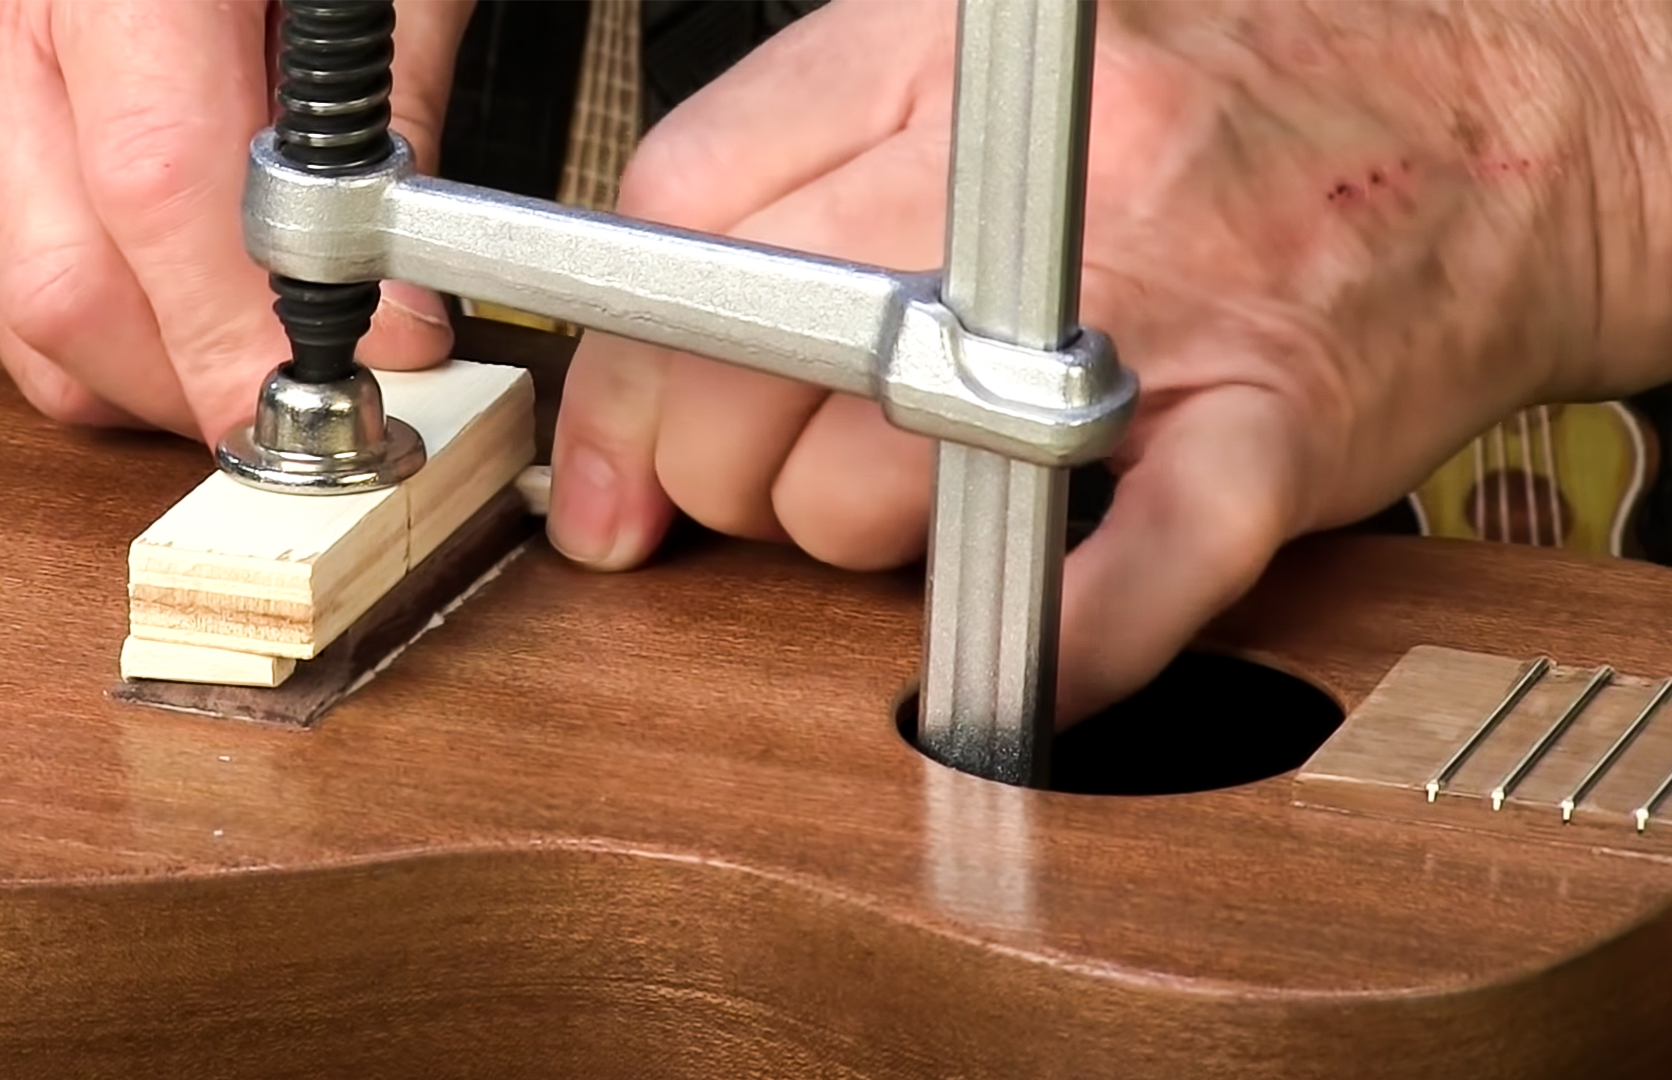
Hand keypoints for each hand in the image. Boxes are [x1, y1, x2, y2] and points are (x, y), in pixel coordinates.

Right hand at [0, 0, 472, 443]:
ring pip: (19, 316)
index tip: (323, 395)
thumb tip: (395, 317)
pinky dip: (78, 328)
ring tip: (235, 331)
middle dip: (198, 380)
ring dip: (147, 369)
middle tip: (296, 396)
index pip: (158, 185)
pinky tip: (144, 273)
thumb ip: (381, 124)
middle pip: (65, 286)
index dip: (240, 327)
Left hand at [548, 0, 1671, 722]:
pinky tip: (1006, 670)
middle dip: (713, 465)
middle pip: (745, 373)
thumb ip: (800, 163)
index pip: (683, 224)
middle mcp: (1041, 179)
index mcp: (945, 53)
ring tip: (919, 502)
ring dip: (852, 546)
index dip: (618, 364)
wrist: (1502, 121)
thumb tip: (646, 352)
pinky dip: (1044, 650)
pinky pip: (1122, 580)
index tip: (611, 450)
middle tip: (761, 476)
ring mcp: (1155, 312)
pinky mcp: (1266, 435)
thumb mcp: (983, 42)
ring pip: (870, 496)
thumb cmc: (1234, 87)